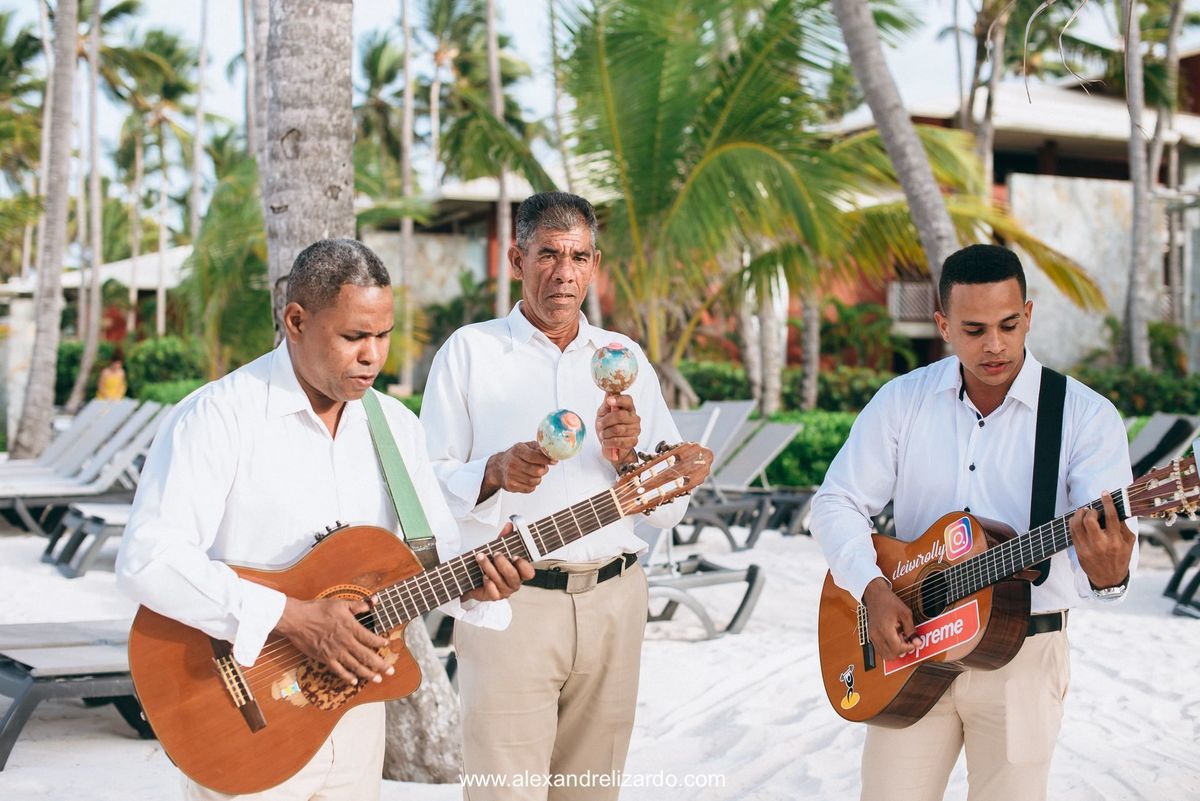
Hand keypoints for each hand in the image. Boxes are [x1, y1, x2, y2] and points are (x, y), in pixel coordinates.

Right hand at [275, 596, 392, 685]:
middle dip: (380, 664)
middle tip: (391, 671)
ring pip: (355, 666)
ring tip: (378, 679)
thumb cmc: (317, 609)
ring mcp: (335, 652)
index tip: (387, 644)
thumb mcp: (340, 603)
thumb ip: (358, 605)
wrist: (297, 619)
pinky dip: (347, 677)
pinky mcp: (325, 658)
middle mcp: (345, 642)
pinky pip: (339, 671)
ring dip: (368, 674)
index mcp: (350, 627)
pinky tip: (354, 682)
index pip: (370, 638)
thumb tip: (374, 601)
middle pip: (366, 656)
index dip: (380, 642)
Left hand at [461, 526, 534, 601]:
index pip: (529, 572)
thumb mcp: (498, 550)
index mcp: (519, 572)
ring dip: (489, 568)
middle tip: (495, 554)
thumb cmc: (490, 565)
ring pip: (500, 581)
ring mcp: (505, 591)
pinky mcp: (494, 597)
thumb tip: (509, 525)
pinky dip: (488, 583)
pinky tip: (484, 576)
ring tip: (481, 558)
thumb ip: (504, 538)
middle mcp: (514, 583)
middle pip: (513, 576)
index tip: (515, 556)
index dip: (523, 565)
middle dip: (503, 564)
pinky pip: (493, 592)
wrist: (473, 580)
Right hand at [479, 441, 556, 501]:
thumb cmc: (515, 456)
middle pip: (536, 471)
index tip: (554, 461)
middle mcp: (512, 463)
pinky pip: (530, 488)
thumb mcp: (525, 446)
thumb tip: (551, 453)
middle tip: (543, 467)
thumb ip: (538, 448)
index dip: (546, 459)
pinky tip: (527, 479)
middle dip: (544, 470)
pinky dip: (532, 485)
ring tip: (533, 473)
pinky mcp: (511, 486)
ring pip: (535, 481)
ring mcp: (511, 475)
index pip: (534, 456)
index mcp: (517, 450)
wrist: (498, 468)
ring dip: (538, 478)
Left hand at [595, 394, 639, 465]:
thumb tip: (609, 390)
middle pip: (620, 415)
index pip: (628, 400)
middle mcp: (634, 418)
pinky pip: (618, 441)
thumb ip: (607, 403)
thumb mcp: (603, 413)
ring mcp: (635, 430)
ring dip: (605, 433)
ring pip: (617, 429)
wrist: (610, 445)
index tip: (609, 401)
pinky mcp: (633, 442)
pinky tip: (606, 442)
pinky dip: (608, 442)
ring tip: (603, 435)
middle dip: (606, 421)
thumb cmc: (607, 427)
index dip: (619, 399)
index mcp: (628, 408)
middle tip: (600, 425)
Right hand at [862, 577, 921, 661]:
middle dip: (902, 651)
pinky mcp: (872, 636)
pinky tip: (894, 638)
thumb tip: (917, 642)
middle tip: (907, 641)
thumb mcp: (905, 613)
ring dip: (895, 650)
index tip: (914, 642)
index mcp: (885, 630)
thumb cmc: (888, 601)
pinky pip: (880, 649)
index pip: (898, 649)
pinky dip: (889, 647)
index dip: (908, 648)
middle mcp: (877, 636)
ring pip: (885, 655)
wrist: (875, 594)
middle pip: (891, 655)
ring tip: (901, 639)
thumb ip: (911, 630)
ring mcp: (873, 637)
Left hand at [1070, 491, 1134, 588]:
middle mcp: (1101, 544)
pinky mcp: (1078, 551)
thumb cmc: (1121, 557)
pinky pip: (1072, 532)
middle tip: (1093, 510)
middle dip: (1090, 511)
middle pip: (1089, 520)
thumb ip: (1123, 526)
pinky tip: (1078, 520)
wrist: (1109, 579)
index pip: (1111, 517)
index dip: (1107, 503)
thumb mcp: (1129, 543)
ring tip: (1084, 513)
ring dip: (1078, 514)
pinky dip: (1074, 522)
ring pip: (1076, 525)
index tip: (1105, 493)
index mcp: (1116, 541)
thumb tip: (1116, 509)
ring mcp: (1087, 548)